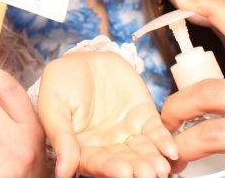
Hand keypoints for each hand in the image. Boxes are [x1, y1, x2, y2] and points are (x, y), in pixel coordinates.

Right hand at [39, 51, 175, 177]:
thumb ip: (60, 137)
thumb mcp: (53, 106)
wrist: (82, 58)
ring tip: (162, 167)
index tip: (123, 172)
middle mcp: (107, 145)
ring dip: (154, 160)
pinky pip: (156, 132)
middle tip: (149, 174)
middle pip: (124, 162)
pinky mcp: (144, 116)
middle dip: (138, 169)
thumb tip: (62, 172)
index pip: (97, 164)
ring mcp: (127, 132)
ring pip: (143, 151)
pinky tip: (171, 150)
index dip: (110, 169)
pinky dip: (165, 142)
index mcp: (83, 148)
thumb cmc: (61, 82)